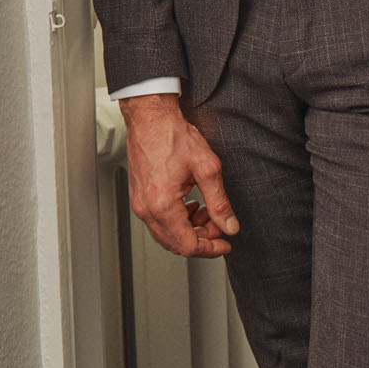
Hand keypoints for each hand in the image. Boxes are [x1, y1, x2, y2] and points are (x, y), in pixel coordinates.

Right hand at [119, 93, 238, 258]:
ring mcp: (140, 204)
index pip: (188, 245)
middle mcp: (146, 209)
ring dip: (190, 229)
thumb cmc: (172, 135)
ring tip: (206, 210)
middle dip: (202, 238)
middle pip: (176, 245)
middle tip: (218, 224)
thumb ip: (220, 202)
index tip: (225, 244)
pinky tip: (190, 204)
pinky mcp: (139, 198)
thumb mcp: (207, 168)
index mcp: (162, 205)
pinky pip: (159, 222)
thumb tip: (229, 225)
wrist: (150, 118)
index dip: (211, 249)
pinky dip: (177, 220)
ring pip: (167, 235)